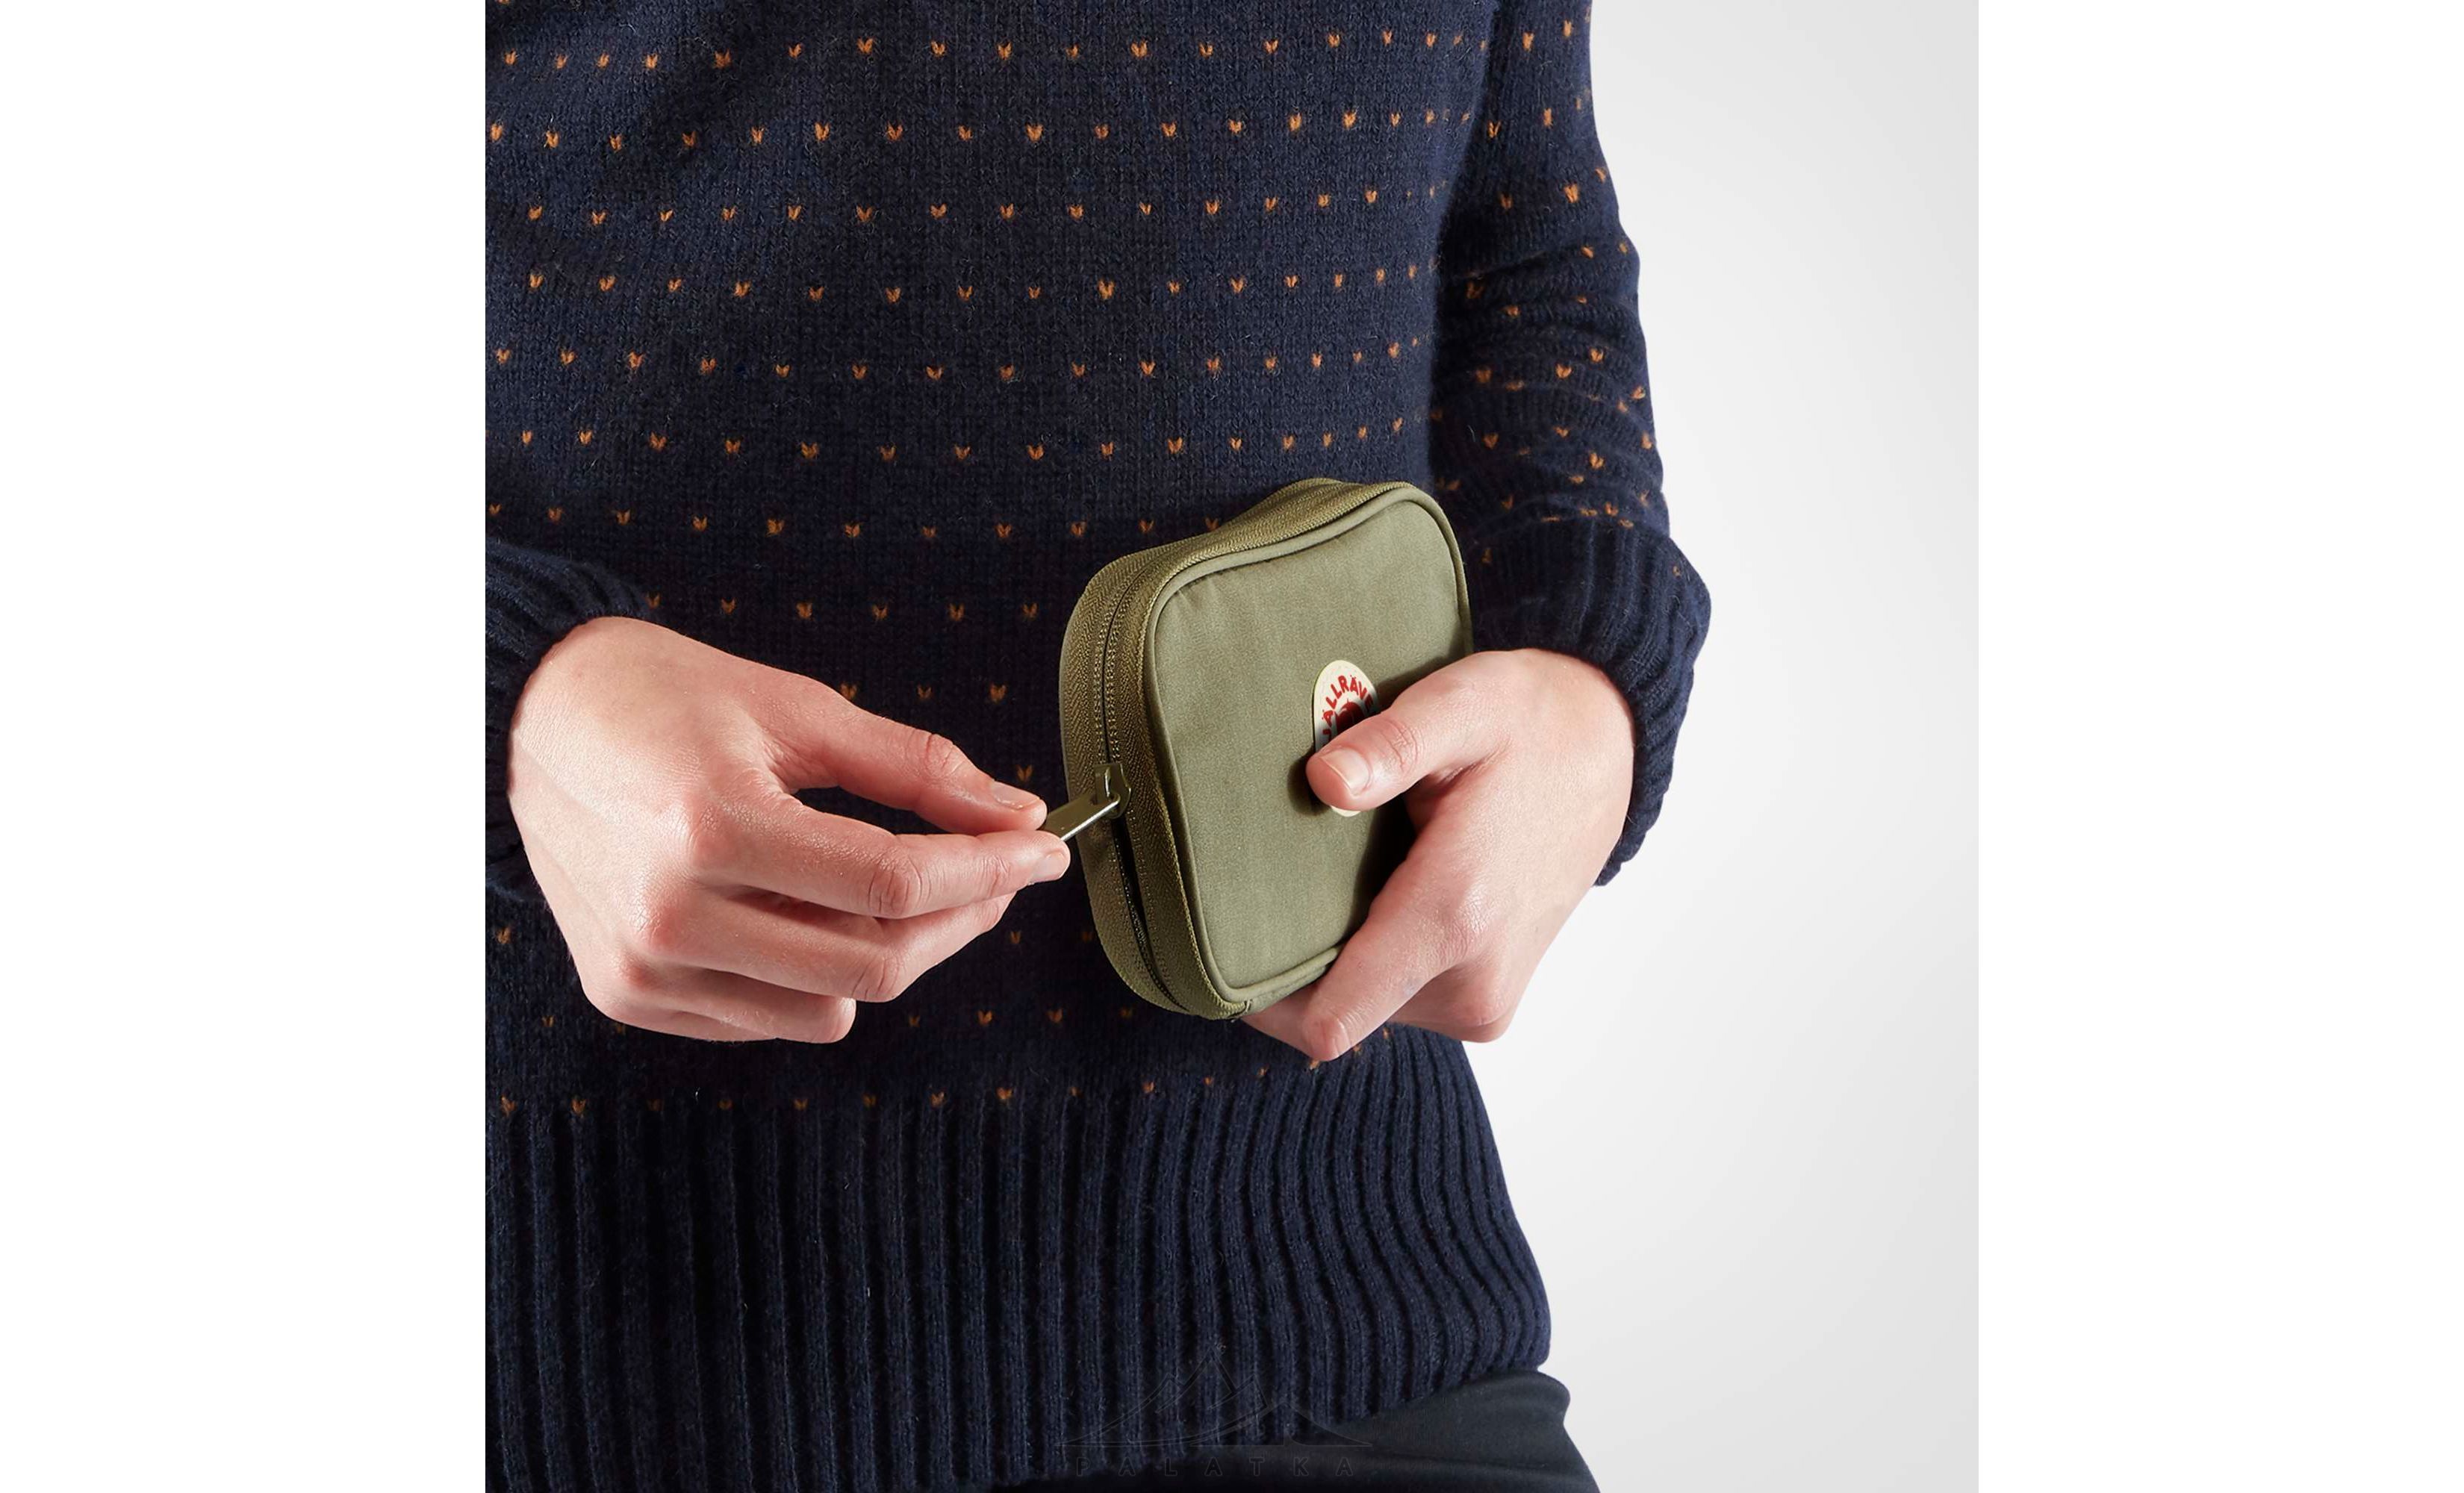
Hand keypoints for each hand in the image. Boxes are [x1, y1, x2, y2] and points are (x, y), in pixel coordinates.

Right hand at [505, 617, 1067, 1041]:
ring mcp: (645, 969)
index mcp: (713, 826)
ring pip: (832, 1008)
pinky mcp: (630, 997)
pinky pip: (770, 1018)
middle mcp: (672, 914)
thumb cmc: (664, 700)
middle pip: (876, 963)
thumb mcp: (797, 708)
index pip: (894, 884)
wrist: (528, 723)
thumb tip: (1017, 813)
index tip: (1042, 848)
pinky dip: (817, 978)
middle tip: (999, 868)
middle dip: (963, 918)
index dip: (990, 870)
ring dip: (894, 952)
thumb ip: (914, 768)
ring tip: (899, 883)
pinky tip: (812, 911)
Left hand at [1244, 649, 1633, 1059]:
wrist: (1607, 755)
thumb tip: (1324, 782)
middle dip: (1293, 963)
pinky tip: (1371, 898)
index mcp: (1457, 916)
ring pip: (1364, 1011)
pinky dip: (1371, 962)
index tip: (1217, 944)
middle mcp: (1473, 982)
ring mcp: (1484, 1003)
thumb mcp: (1462, 705)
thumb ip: (1392, 745)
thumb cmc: (1530, 724)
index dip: (1259, 997)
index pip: (1329, 1019)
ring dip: (1335, 960)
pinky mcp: (1487, 1005)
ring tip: (1334, 882)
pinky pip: (1396, 1001)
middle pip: (1332, 1015)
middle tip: (1270, 888)